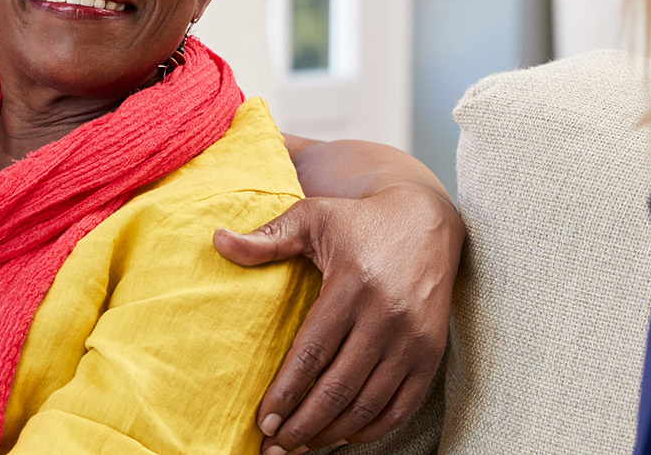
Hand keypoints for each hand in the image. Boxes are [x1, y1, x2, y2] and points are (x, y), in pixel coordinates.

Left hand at [214, 183, 462, 451]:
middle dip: (303, 425)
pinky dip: (374, 428)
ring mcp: (412, 339)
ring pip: (369, 403)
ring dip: (333, 433)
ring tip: (302, 446)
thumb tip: (218, 242)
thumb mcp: (312, 218)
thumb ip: (267, 238)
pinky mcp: (431, 353)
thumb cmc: (359, 221)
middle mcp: (386, 317)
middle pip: (338, 388)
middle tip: (274, 447)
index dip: (285, 393)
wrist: (427, 221)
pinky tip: (344, 436)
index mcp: (352, 287)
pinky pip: (403, 405)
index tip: (262, 421)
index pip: (312, 354)